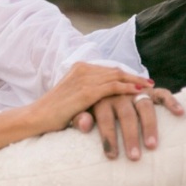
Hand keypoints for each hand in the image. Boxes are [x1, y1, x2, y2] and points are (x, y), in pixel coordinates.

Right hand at [35, 63, 155, 132]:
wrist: (36, 117)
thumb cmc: (53, 113)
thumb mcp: (72, 98)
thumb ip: (87, 94)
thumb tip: (103, 100)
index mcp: (79, 68)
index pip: (108, 69)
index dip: (125, 74)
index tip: (138, 80)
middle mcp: (82, 69)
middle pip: (115, 70)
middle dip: (134, 76)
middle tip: (149, 83)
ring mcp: (84, 79)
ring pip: (116, 77)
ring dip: (135, 82)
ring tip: (148, 87)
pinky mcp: (85, 92)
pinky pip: (112, 87)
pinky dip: (127, 88)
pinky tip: (139, 92)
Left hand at [70, 86, 182, 159]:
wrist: (103, 83)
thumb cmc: (90, 106)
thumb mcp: (80, 111)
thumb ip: (80, 118)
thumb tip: (85, 126)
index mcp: (100, 99)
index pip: (105, 119)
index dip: (108, 137)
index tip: (112, 156)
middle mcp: (119, 94)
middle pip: (126, 115)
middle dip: (130, 136)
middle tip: (134, 157)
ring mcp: (135, 91)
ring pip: (145, 106)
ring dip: (150, 126)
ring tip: (153, 146)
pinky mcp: (150, 89)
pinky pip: (163, 93)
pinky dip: (172, 102)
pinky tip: (180, 113)